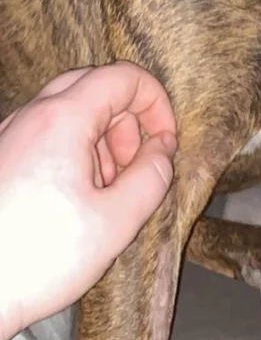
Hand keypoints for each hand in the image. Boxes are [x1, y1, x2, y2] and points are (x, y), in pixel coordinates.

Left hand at [0, 63, 176, 339]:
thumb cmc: (33, 261)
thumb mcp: (114, 224)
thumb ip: (151, 178)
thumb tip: (162, 151)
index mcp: (61, 120)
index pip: (123, 77)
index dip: (155, 102)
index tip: (165, 140)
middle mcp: (30, 118)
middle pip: (94, 87)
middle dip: (125, 121)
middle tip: (135, 166)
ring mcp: (9, 137)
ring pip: (68, 111)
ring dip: (98, 139)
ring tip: (103, 192)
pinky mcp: (0, 161)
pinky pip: (44, 135)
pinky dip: (70, 151)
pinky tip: (73, 199)